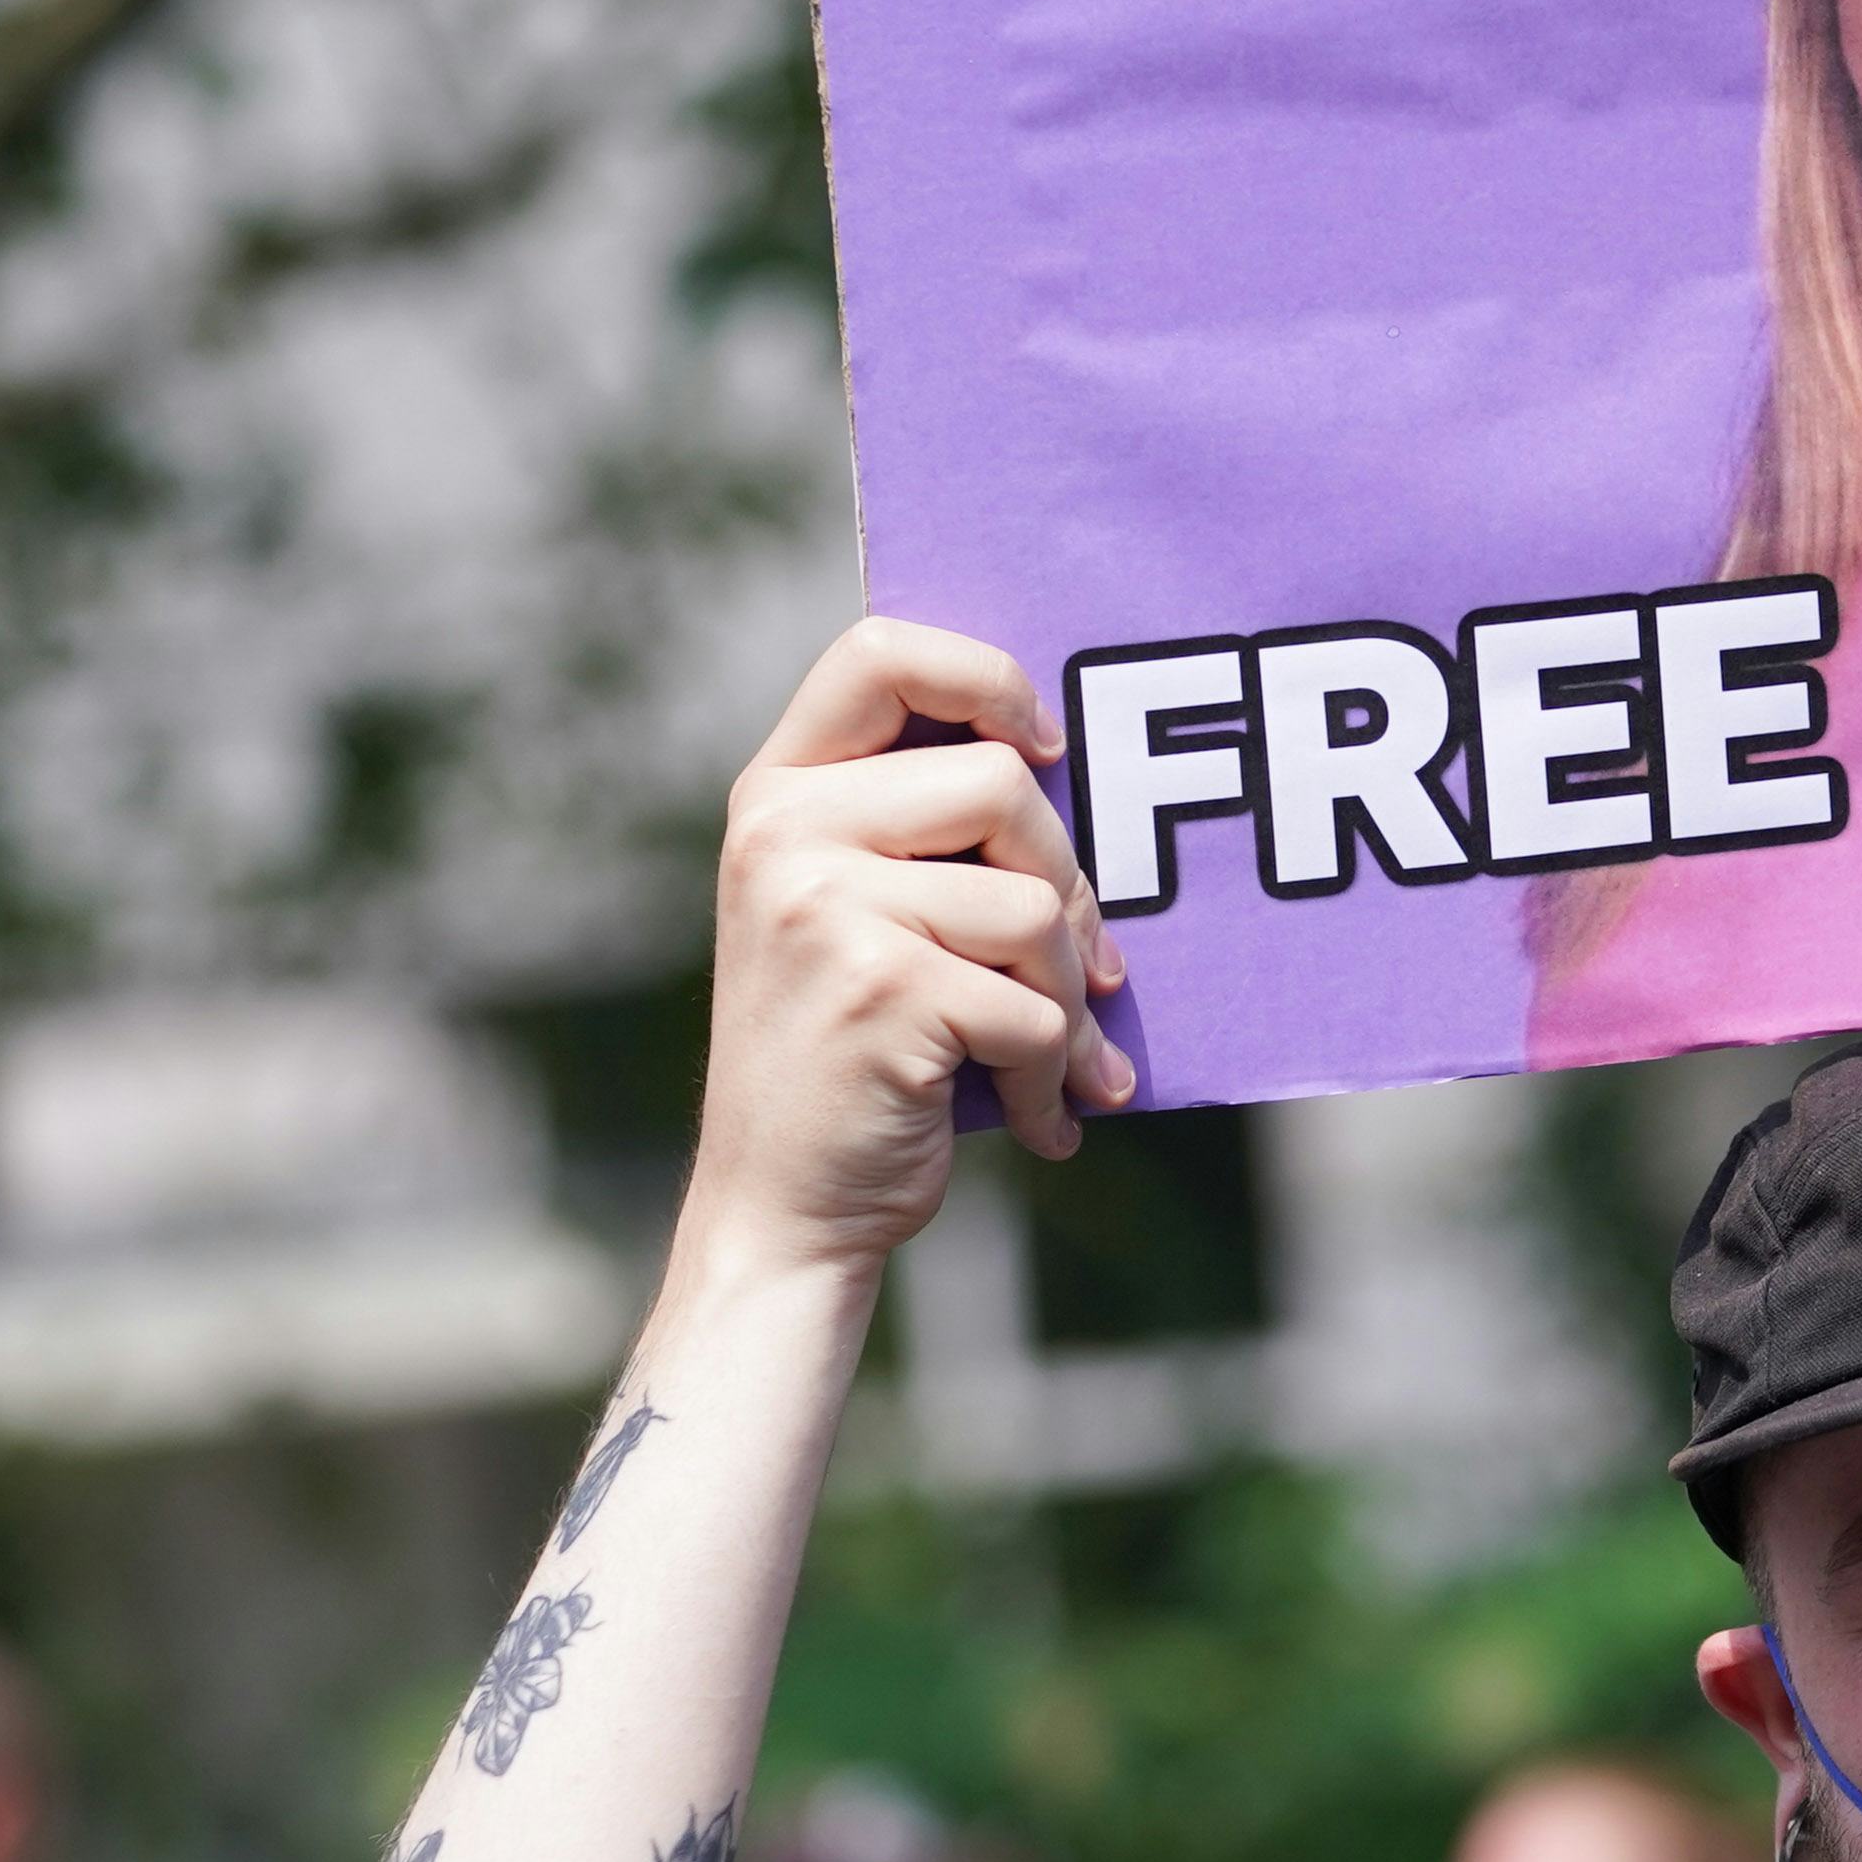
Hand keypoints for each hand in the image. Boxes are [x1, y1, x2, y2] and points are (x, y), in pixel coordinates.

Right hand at [684, 620, 1131, 1277]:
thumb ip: (924, 832)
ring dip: (1068, 997)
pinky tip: (1039, 1116)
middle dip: (1069, 886)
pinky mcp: (879, 991)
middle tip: (1083, 969)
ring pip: (1032, 905)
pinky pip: (1034, 1007)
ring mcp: (824, 908)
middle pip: (1002, 784)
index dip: (985, 676)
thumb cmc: (850, 1059)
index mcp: (778, 793)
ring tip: (1052, 1057)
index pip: (881, 651)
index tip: (1045, 748)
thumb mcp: (854, 915)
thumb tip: (1074, 768)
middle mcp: (784, 834)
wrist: (780, 1210)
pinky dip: (1056, 1074)